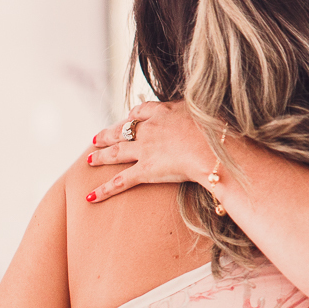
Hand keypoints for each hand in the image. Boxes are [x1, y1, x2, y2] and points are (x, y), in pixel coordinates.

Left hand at [85, 101, 215, 202]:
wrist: (213, 149)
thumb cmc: (219, 132)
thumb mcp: (208, 113)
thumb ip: (199, 114)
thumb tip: (205, 116)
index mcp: (165, 112)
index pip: (142, 111)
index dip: (133, 116)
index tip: (129, 118)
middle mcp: (151, 129)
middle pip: (123, 130)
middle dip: (108, 134)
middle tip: (97, 138)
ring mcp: (145, 149)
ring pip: (116, 152)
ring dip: (100, 156)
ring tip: (89, 159)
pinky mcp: (145, 170)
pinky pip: (120, 181)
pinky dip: (103, 190)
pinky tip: (90, 196)